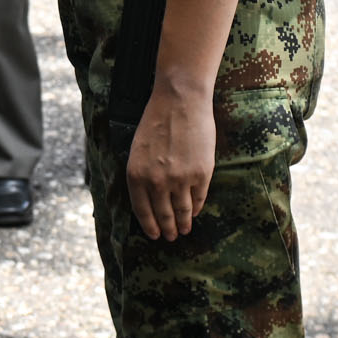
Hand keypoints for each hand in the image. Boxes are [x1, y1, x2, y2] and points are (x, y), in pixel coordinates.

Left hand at [125, 82, 215, 241]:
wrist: (180, 101)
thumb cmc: (157, 120)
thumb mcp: (139, 149)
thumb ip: (142, 174)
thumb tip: (150, 198)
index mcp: (136, 175)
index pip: (142, 211)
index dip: (150, 226)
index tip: (155, 235)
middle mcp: (156, 182)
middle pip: (163, 215)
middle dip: (168, 229)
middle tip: (172, 236)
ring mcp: (180, 180)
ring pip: (183, 211)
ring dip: (184, 223)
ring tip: (185, 229)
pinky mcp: (201, 175)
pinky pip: (199, 199)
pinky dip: (197, 208)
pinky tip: (196, 211)